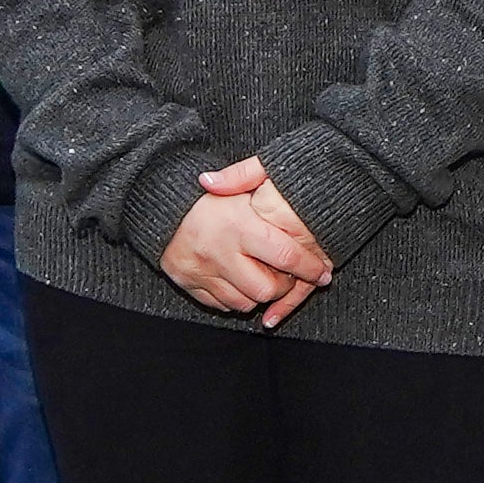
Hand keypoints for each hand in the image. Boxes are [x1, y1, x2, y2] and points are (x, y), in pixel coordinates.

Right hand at [157, 156, 332, 325]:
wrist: (161, 210)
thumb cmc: (208, 198)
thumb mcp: (237, 184)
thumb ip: (250, 177)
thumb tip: (260, 187)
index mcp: (238, 225)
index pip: (285, 256)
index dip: (309, 268)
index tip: (322, 272)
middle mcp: (219, 251)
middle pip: (266, 289)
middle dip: (283, 286)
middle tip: (287, 274)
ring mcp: (202, 271)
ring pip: (244, 302)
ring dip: (258, 293)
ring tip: (261, 274)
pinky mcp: (188, 283)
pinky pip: (221, 305)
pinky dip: (234, 297)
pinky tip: (238, 279)